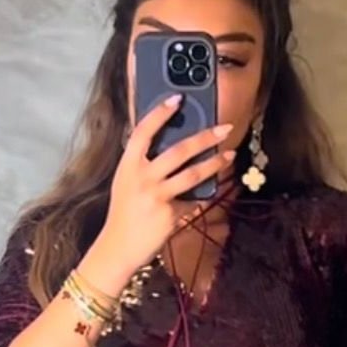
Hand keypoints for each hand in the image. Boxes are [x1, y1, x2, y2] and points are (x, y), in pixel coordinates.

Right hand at [82, 96, 235, 291]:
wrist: (118, 247)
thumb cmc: (124, 213)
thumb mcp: (125, 182)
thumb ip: (142, 165)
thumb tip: (168, 146)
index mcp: (128, 165)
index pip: (143, 132)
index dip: (160, 113)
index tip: (177, 99)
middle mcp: (142, 177)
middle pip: (179, 150)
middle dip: (205, 138)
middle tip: (224, 128)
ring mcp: (156, 196)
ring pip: (193, 174)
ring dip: (214, 163)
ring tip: (228, 155)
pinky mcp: (170, 215)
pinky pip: (192, 201)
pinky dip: (201, 197)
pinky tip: (210, 192)